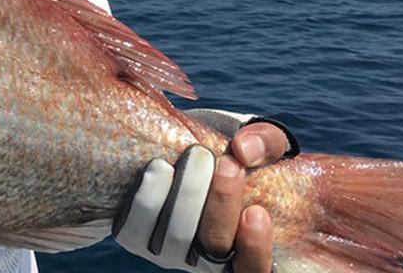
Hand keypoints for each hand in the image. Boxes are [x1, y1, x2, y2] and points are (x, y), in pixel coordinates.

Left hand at [113, 111, 296, 271]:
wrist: (185, 148)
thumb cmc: (234, 154)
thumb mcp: (261, 145)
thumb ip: (267, 143)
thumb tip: (243, 150)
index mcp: (246, 247)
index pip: (255, 269)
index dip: (254, 249)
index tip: (255, 211)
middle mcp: (208, 258)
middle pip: (214, 247)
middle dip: (221, 204)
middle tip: (228, 163)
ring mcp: (172, 250)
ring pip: (176, 240)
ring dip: (187, 197)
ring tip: (195, 155)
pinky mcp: (137, 237)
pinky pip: (136, 231)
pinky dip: (146, 200)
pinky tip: (158, 167)